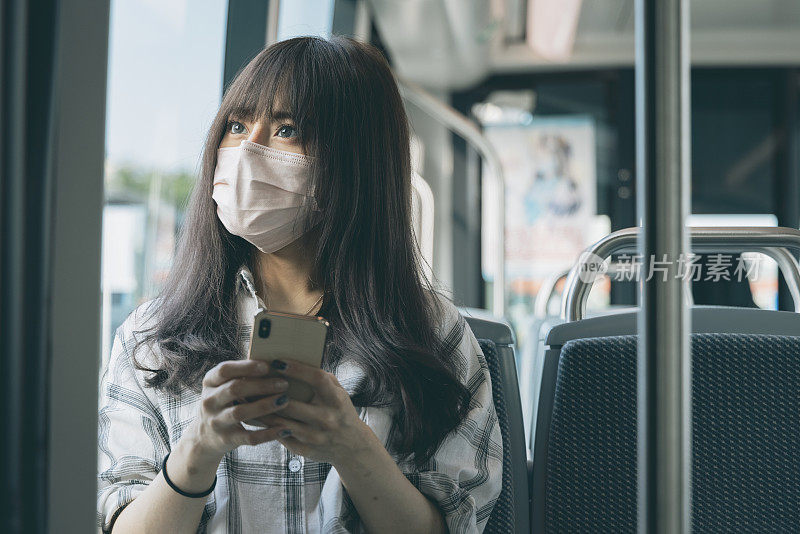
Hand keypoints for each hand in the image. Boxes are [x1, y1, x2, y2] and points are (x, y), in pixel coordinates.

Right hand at [183, 359, 292, 465]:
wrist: (204, 438)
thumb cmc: (224, 402)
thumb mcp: (223, 386)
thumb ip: (242, 375)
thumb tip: (275, 360)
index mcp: (209, 382)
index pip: (224, 370)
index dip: (246, 367)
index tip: (268, 366)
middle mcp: (209, 401)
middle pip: (235, 389)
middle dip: (261, 385)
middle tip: (284, 383)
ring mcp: (216, 422)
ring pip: (241, 413)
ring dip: (265, 406)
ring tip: (285, 400)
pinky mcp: (226, 440)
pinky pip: (249, 437)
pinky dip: (268, 433)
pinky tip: (284, 428)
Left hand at [256, 359, 377, 465]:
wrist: (352, 445)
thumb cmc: (340, 410)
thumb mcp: (338, 392)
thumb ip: (321, 378)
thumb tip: (294, 362)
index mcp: (336, 399)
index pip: (316, 379)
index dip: (297, 369)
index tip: (277, 362)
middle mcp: (327, 418)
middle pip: (291, 404)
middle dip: (268, 392)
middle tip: (250, 380)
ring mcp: (316, 436)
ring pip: (281, 422)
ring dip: (261, 410)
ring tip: (247, 398)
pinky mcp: (306, 450)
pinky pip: (280, 436)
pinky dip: (265, 426)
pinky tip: (254, 417)